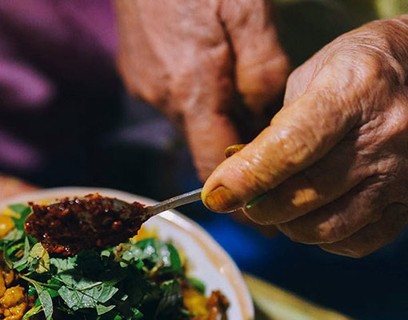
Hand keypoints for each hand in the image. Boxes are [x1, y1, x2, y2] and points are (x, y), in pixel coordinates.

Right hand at [113, 0, 289, 179]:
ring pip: (190, 119)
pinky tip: (209, 62)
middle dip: (237, 141)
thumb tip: (266, 118)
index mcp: (191, 89)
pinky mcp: (135, 72)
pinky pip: (173, 98)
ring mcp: (143, 86)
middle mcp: (162, 98)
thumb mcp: (249, 10)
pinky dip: (196, 95)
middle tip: (272, 123)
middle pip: (204, 141)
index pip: (214, 164)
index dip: (240, 190)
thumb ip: (263, 70)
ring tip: (240, 81)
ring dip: (216, 113)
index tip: (265, 211)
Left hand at [202, 0, 407, 256]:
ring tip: (278, 207)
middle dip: (259, 208)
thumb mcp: (315, 71)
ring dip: (288, 226)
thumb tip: (241, 175)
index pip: (289, 149)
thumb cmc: (368, 67)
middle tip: (242, 201)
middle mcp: (385, 138)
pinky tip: (316, 216)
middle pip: (304, 197)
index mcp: (353, 93)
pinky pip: (354, 243)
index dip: (245, 179)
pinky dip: (323, 238)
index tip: (215, 195)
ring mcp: (404, 176)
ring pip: (325, 228)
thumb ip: (278, 126)